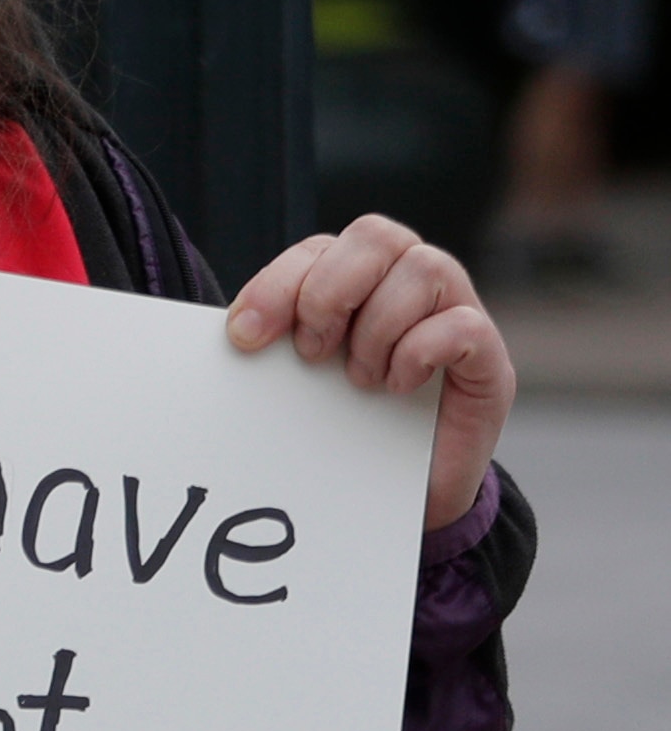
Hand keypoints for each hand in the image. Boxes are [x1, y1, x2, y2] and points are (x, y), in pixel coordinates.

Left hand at [227, 217, 514, 530]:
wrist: (398, 496)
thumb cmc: (346, 426)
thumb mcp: (302, 378)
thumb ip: (281, 342)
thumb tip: (238, 332)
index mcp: (361, 278)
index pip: (320, 247)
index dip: (277, 284)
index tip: (244, 336)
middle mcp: (413, 282)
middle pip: (377, 234)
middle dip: (329, 292)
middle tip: (311, 352)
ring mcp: (459, 313)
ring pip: (426, 267)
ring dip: (377, 327)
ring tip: (359, 379)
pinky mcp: (491, 358)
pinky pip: (462, 325)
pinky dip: (419, 352)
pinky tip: (397, 387)